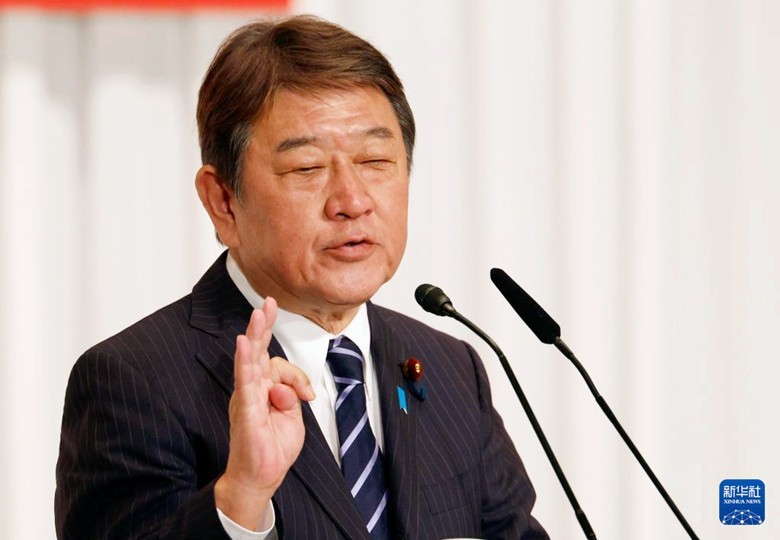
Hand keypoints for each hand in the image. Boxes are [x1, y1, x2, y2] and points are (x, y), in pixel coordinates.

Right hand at [215, 297, 315, 528]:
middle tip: (268, 302)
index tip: (308, 394)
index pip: (277, 365)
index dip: (295, 372)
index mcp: (263, 389)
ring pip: (250, 359)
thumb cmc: (273, 448)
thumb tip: (287, 387)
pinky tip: (244, 343)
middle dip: (264, 325)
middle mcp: (251, 389)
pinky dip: (244, 360)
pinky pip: (244, 380)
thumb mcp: (294, 417)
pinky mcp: (244, 408)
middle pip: (258, 351)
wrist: (260, 477)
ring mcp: (246, 397)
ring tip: (258, 313)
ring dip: (256, 334)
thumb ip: (292, 395)